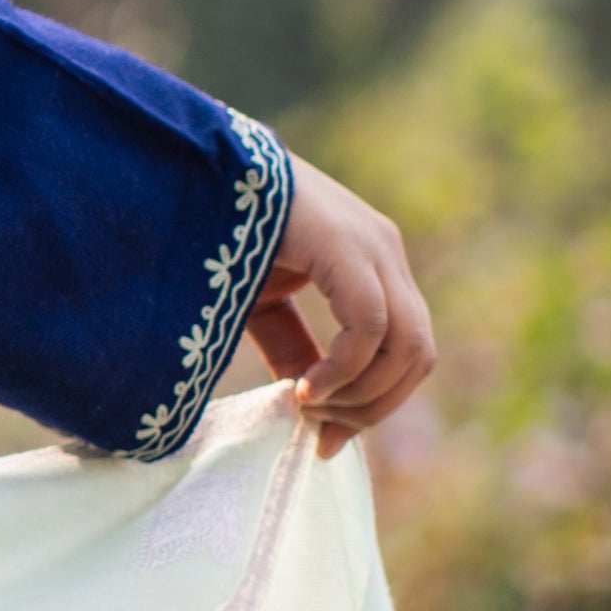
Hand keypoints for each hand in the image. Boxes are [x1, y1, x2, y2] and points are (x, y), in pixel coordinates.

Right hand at [237, 151, 429, 456]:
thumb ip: (292, 348)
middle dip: (373, 407)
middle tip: (319, 431)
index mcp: (371, 263)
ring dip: (360, 395)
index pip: (406, 350)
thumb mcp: (263, 304)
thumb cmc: (219, 230)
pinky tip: (304, 387)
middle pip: (418, 356)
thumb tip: (309, 404)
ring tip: (307, 406)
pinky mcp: (349, 247)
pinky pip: (371, 327)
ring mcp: (374, 246)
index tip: (324, 440)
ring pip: (407, 347)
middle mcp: (385, 252)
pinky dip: (344, 370)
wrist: (192, 170)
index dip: (374, 404)